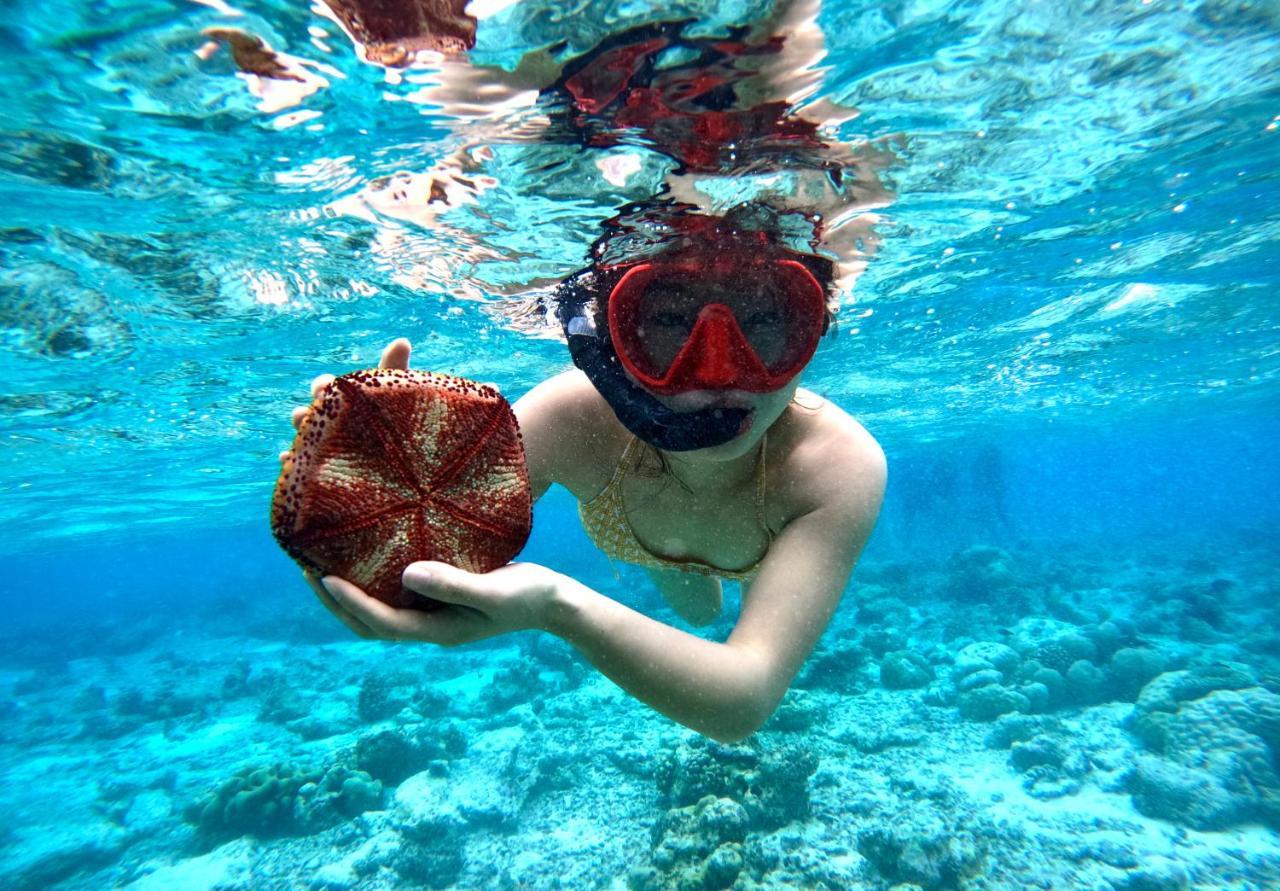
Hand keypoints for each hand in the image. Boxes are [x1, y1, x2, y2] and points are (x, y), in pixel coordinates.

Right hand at [279, 337, 412, 465]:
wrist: (414, 466)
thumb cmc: (407, 423)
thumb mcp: (400, 396)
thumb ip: (395, 371)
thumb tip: (402, 340)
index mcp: (348, 404)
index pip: (328, 389)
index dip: (323, 387)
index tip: (325, 386)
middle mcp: (336, 425)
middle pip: (314, 415)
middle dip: (310, 412)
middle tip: (308, 414)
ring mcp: (331, 450)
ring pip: (307, 439)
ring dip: (301, 433)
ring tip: (302, 432)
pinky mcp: (328, 475)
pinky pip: (304, 471)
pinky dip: (294, 462)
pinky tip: (287, 457)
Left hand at [304, 560, 565, 645]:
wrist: (554, 602)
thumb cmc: (529, 595)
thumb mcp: (493, 589)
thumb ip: (453, 584)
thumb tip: (406, 574)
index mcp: (438, 630)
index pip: (383, 623)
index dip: (351, 603)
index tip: (324, 578)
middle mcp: (429, 626)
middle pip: (370, 625)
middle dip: (336, 603)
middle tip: (306, 569)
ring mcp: (433, 616)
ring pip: (378, 612)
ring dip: (348, 595)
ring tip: (322, 564)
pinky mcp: (439, 599)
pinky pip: (395, 595)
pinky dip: (372, 581)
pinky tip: (364, 555)